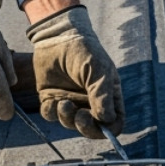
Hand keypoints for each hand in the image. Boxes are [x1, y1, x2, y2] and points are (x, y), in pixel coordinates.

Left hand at [26, 5, 123, 138]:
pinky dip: (51, 112)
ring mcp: (71, 101)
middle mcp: (90, 102)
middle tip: (79, 116)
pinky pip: (51, 116)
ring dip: (66, 118)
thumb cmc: (85, 51)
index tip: (98, 122)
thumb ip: (103, 96)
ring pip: (70, 124)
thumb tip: (105, 120)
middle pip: (92, 129)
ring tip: (63, 102)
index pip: (113, 123)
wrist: (59, 36)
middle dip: (85, 127)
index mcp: (108, 96)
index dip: (107, 129)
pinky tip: (52, 99)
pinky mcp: (52, 98)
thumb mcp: (100, 70)